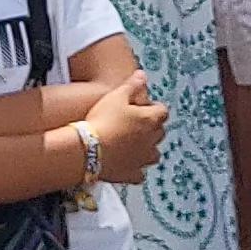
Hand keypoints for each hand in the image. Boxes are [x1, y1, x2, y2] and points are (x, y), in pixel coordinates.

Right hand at [88, 70, 168, 184]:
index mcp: (150, 120)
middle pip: (159, 132)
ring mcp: (143, 159)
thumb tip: (142, 75)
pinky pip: (139, 172)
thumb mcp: (115, 96)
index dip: (153, 107)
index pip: (162, 111)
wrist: (88, 149)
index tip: (143, 106)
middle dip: (151, 127)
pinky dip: (135, 168)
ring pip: (153, 154)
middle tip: (134, 122)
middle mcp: (151, 141)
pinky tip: (125, 163)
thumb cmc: (102, 120)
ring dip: (146, 148)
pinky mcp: (132, 174)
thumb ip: (132, 85)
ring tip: (131, 143)